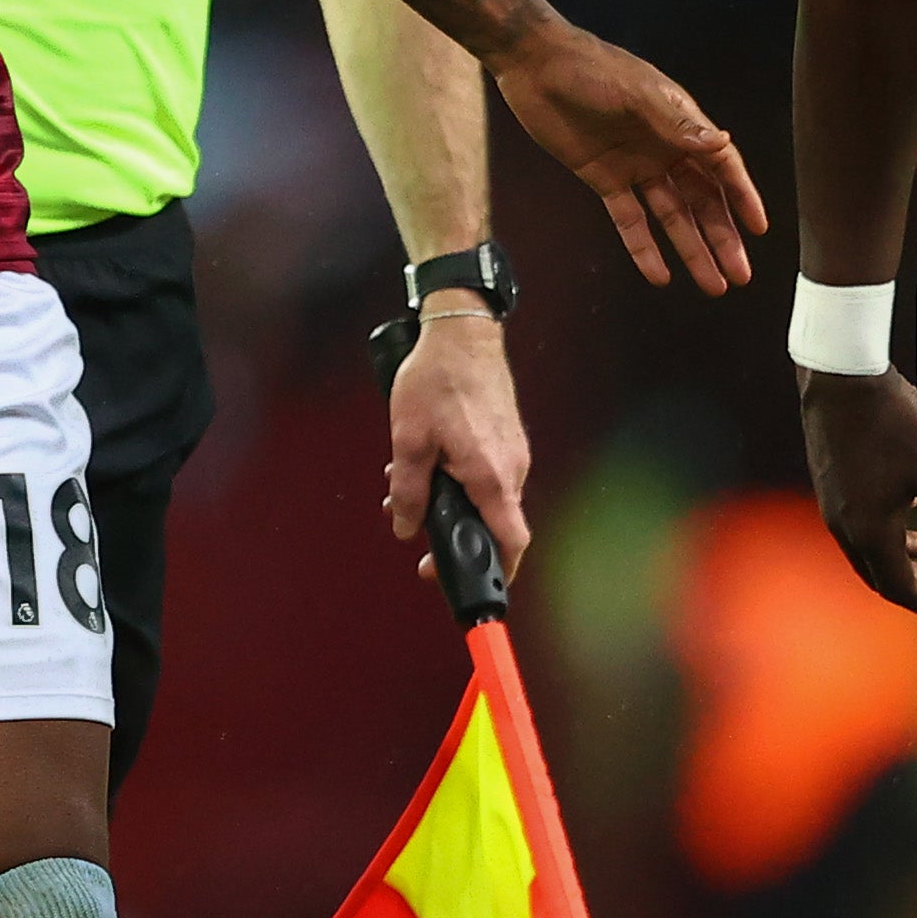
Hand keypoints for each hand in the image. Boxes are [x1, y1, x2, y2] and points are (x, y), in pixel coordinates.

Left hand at [386, 309, 528, 585]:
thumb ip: (408, 490)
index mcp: (490, 476)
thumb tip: (406, 528)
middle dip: (453, 536)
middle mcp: (511, 468)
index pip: (510, 540)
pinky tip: (425, 463)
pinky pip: (485, 475)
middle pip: (492, 524)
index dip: (498, 570)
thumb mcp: (408, 438)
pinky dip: (457, 480)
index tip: (476, 586)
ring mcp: (511, 453)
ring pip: (484, 497)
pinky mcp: (505, 439)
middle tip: (418, 544)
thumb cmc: (436, 380)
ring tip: (404, 490)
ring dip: (448, 502)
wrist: (462, 331)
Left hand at [490, 24, 764, 292]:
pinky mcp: (604, 179)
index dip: (742, 197)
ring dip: (691, 250)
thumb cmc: (592, 69)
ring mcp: (636, 167)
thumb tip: (722, 144)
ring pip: (671, 217)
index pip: (722, 167)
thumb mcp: (637, 94)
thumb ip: (677, 124)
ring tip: (713, 286)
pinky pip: (629, 220)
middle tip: (741, 275)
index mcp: (681, 124)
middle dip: (722, 238)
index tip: (759, 228)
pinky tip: (659, 276)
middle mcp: (665, 149)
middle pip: (702, 201)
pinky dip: (643, 248)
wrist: (536, 65)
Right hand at [798, 368, 916, 613]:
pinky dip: (884, 535)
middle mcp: (844, 526)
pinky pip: (857, 528)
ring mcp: (832, 507)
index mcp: (871, 530)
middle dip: (914, 586)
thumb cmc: (893, 420)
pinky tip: (908, 514)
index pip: (898, 588)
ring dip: (899, 558)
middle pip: (878, 576)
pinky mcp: (829, 487)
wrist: (840, 379)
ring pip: (866, 551)